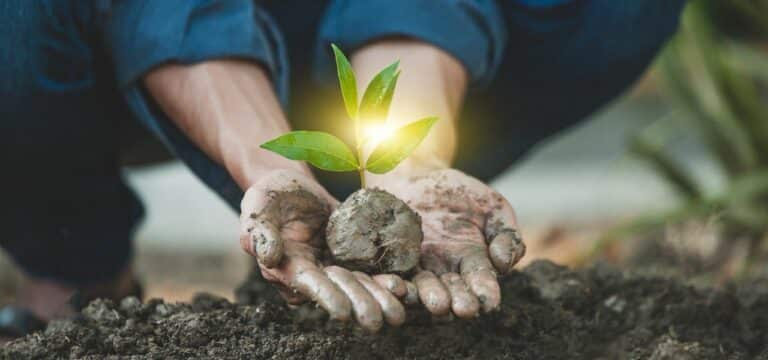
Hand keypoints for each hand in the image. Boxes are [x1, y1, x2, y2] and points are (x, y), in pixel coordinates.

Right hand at [239, 169, 407, 330]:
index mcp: (289, 267)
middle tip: (381, 320)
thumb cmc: (271, 196)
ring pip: (362, 286)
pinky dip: (391, 279)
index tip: (343, 313)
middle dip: (361, 305)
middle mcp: (316, 273)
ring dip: (381, 299)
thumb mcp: (259, 205)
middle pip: (341, 292)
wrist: (295, 187)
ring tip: (400, 310)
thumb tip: (267, 255)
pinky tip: (407, 288)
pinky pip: (375, 270)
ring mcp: (337, 266)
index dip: (326, 297)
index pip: (310, 285)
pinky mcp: (355, 256)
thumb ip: (259, 230)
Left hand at [372, 169, 525, 317]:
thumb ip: (506, 235)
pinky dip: (395, 283)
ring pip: (423, 289)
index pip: (481, 282)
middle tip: (462, 309)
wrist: (417, 175)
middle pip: (453, 292)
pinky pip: (394, 275)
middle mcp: (445, 272)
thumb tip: (504, 263)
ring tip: (435, 303)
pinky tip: (398, 286)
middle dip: (458, 301)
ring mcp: (418, 268)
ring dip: (428, 297)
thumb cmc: (461, 193)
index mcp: (473, 263)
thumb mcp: (493, 208)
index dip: (486, 292)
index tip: (489, 302)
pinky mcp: (393, 262)